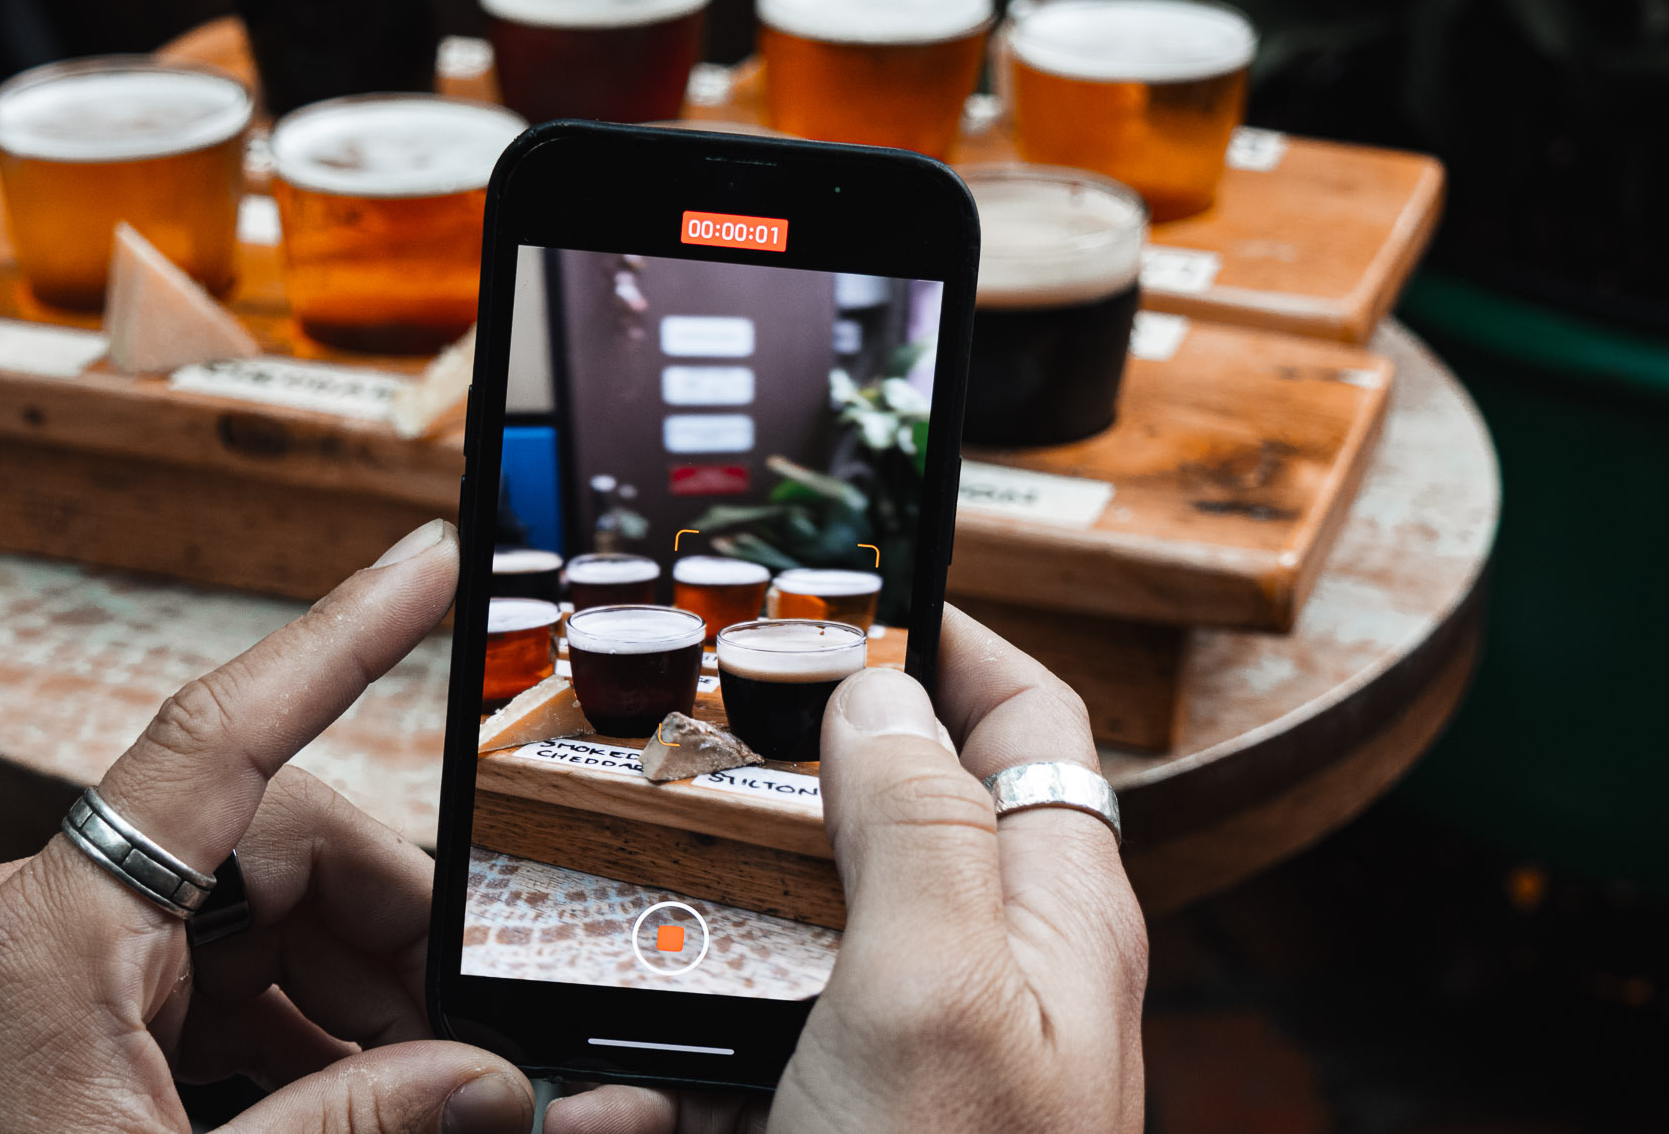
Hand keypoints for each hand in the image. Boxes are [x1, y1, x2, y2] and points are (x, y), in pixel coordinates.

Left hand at [0, 520, 535, 1133]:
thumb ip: (345, 1126)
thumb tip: (483, 1082)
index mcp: (49, 939)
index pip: (218, 736)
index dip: (340, 637)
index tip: (426, 565)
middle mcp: (45, 923)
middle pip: (271, 847)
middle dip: (396, 927)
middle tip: (482, 1026)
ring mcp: (50, 971)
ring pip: (255, 920)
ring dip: (356, 994)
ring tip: (431, 1083)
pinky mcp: (59, 1022)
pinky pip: (209, 983)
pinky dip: (293, 1031)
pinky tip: (350, 1094)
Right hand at [547, 607, 1147, 1132]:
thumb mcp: (945, 998)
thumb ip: (925, 828)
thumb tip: (885, 691)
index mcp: (1054, 914)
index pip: (1024, 719)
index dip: (945, 638)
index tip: (836, 586)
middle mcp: (985, 968)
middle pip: (890, 804)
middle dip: (787, 760)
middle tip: (680, 722)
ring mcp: (900, 1048)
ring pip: (795, 916)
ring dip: (708, 894)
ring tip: (614, 867)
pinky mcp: (826, 1112)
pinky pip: (738, 1031)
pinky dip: (673, 1022)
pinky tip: (616, 1051)